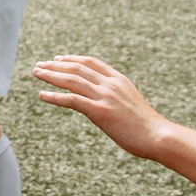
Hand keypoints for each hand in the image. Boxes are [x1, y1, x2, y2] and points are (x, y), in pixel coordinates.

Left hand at [34, 55, 170, 158]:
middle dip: (56, 65)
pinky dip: (55, 97)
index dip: (72, 59)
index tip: (57, 58)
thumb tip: (102, 102)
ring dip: (51, 75)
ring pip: (72, 80)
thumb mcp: (130, 104)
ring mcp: (105, 97)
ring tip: (36, 73)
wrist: (159, 136)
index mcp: (119, 80)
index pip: (91, 62)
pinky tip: (42, 96)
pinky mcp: (100, 111)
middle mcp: (111, 84)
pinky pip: (72, 100)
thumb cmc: (147, 126)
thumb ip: (116, 98)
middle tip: (39, 65)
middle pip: (77, 68)